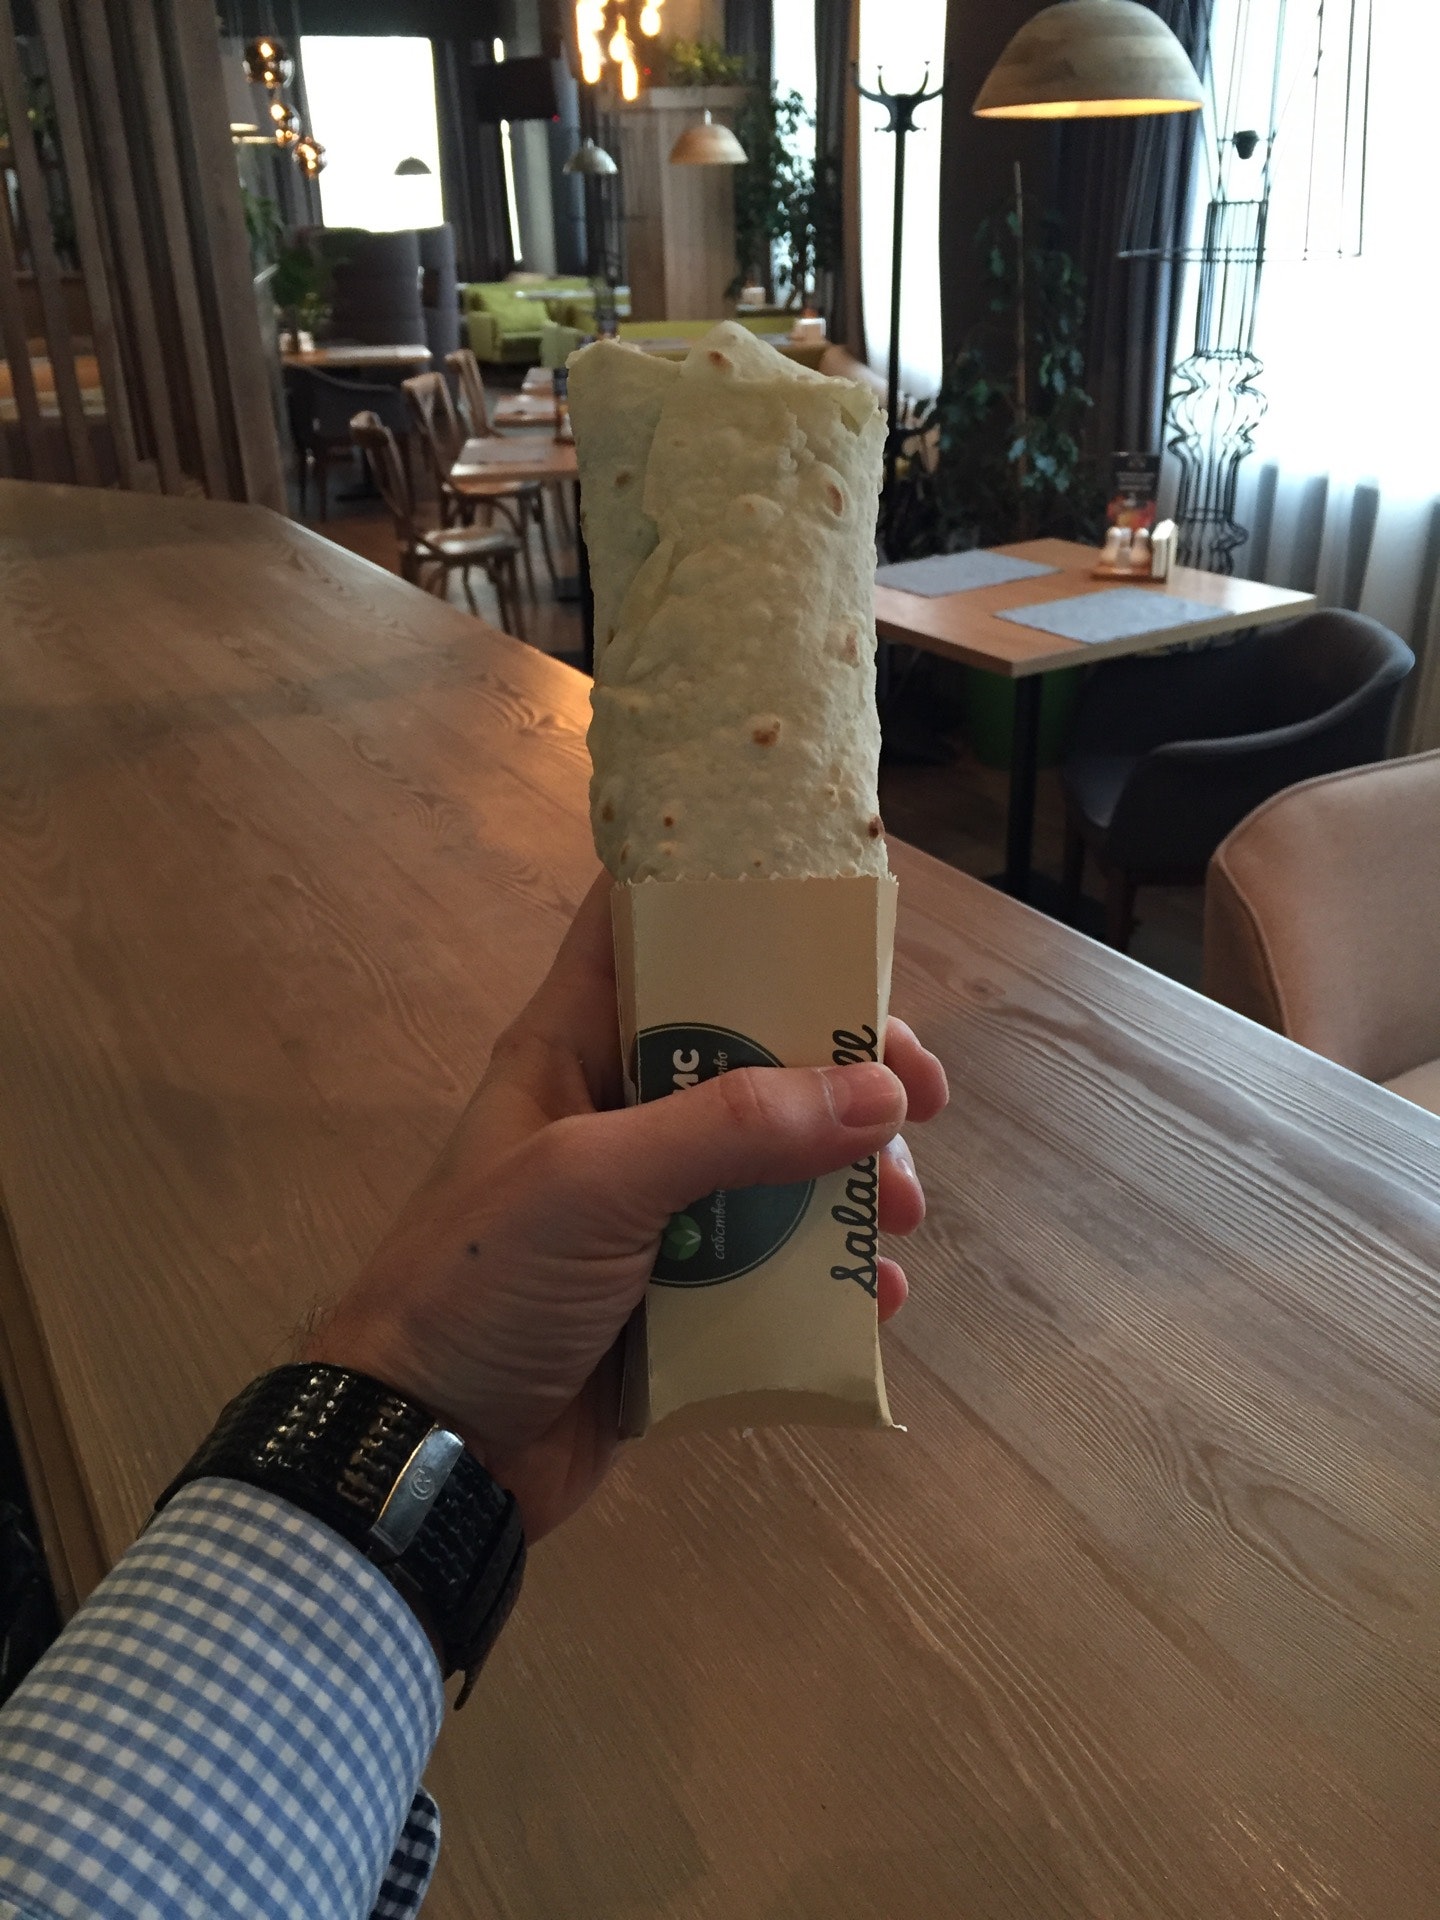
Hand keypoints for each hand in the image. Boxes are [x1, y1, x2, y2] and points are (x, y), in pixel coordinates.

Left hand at [308, 873, 947, 1539]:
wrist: (426, 1454)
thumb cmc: (484, 1284)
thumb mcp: (595, 1182)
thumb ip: (731, 1129)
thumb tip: (879, 1091)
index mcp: (573, 1047)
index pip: (641, 922)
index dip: (729, 894)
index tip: (835, 901)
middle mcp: (620, 1110)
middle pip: (749, 1045)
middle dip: (842, 1064)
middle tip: (921, 1095)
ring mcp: (653, 1205)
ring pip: (778, 1158)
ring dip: (851, 1176)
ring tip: (897, 1216)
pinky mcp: (682, 1295)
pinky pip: (777, 1264)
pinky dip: (830, 1274)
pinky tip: (872, 1297)